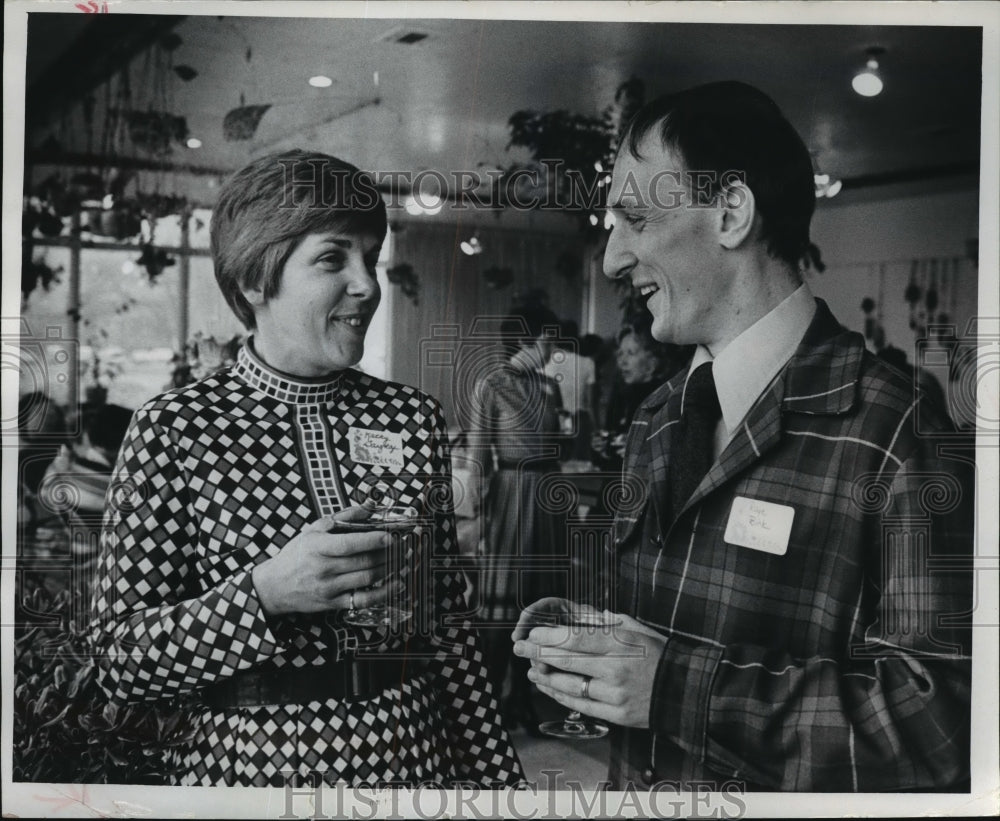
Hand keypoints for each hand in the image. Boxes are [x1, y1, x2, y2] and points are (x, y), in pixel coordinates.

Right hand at [251, 506, 396, 615]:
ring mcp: (329, 588)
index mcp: (318, 546)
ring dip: (391, 569)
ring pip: (368, 579)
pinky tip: (398, 584)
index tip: (392, 535)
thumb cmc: (297, 554)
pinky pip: (363, 600)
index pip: (350, 544)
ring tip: (404, 559)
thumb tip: (370, 506)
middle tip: (405, 545)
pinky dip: (384, 593)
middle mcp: (324, 568)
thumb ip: (344, 517)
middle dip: (390, 553)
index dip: (374, 540)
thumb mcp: (314, 529)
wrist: (274, 586)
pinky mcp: (333, 603)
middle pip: (364, 561)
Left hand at [512, 599, 667, 728]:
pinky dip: (561, 697)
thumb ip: (606, 623)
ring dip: (546, 678)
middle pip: (567, 660)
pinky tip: (549, 689)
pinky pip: (581, 705)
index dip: (548, 637)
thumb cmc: (658, 653)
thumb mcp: (635, 628)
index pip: (574, 639)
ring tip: (532, 670)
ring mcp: (615, 694)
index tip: (532, 634)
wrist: (685, 689)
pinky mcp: (617, 715)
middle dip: (538, 654)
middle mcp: (615, 668)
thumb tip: (578, 615)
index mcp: (620, 642)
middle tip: (520, 648)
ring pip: (569, 686)